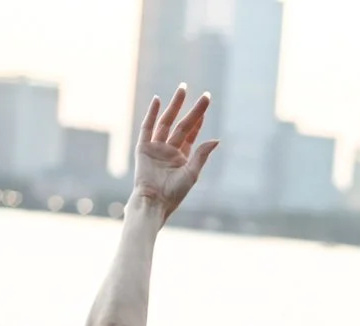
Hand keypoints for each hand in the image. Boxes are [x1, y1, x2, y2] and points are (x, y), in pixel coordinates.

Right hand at [133, 86, 217, 220]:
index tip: (206, 103)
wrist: (154, 202)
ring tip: (182, 89)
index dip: (199, 118)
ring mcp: (156, 147)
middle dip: (191, 108)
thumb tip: (216, 139)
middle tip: (202, 94)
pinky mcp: (143, 147)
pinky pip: (148, 127)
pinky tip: (157, 100)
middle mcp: (169, 149)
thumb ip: (202, 155)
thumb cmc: (174, 194)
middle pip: (182, 124)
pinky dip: (152, 113)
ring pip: (166, 121)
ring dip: (174, 105)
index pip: (192, 133)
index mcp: (182, 156)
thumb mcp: (192, 174)